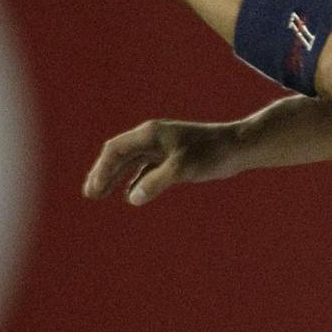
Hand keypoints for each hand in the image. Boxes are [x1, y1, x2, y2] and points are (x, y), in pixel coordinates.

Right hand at [83, 119, 245, 205]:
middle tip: (90, 195)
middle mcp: (152, 137)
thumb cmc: (213, 154)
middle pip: (119, 155)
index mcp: (150, 134)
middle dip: (103, 174)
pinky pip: (148, 168)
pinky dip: (136, 180)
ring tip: (101, 195)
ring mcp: (163, 146)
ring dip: (116, 178)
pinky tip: (131, 195)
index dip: (102, 171)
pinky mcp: (174, 156)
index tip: (94, 191)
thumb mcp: (183, 168)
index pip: (116, 150)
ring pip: (132, 162)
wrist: (240, 146)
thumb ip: (157, 182)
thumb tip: (133, 198)